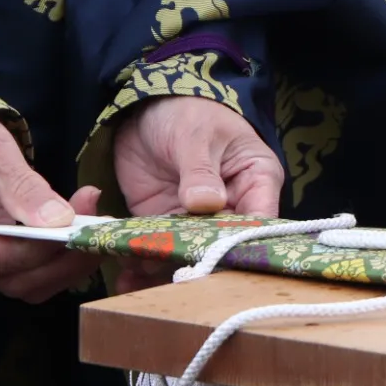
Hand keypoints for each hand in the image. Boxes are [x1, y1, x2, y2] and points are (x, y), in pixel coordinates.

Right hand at [0, 118, 101, 303]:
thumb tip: (57, 221)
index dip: (35, 251)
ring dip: (65, 267)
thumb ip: (24, 185)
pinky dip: (57, 266)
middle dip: (61, 260)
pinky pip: (26, 278)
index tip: (72, 227)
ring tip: (93, 235)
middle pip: (10, 279)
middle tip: (97, 230)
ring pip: (23, 286)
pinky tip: (77, 242)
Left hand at [111, 96, 283, 293]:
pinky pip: (160, 248)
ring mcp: (199, 219)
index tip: (218, 256)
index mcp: (257, 181)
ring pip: (190, 252)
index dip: (243, 241)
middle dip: (200, 262)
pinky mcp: (167, 223)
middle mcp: (234, 207)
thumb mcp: (195, 134)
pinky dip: (143, 263)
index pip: (260, 219)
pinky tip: (126, 277)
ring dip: (167, 268)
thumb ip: (200, 170)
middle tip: (178, 278)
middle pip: (225, 244)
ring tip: (141, 277)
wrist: (146, 108)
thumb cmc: (187, 110)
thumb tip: (207, 203)